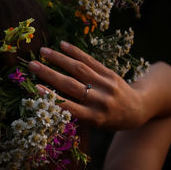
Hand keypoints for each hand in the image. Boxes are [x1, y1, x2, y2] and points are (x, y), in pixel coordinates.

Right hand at [28, 41, 144, 129]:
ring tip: (43, 51)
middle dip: (50, 74)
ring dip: (59, 59)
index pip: (69, 106)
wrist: (138, 109)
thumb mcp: (95, 124)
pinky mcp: (110, 72)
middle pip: (71, 85)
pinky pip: (91, 61)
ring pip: (79, 69)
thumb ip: (77, 113)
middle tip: (32, 65)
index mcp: (95, 117)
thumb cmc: (110, 119)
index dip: (51, 97)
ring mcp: (106, 84)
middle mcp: (101, 100)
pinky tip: (63, 45)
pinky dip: (76, 52)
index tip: (34, 87)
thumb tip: (49, 100)